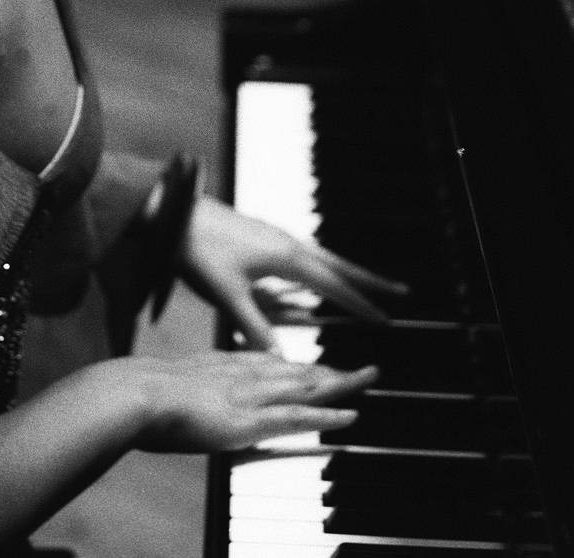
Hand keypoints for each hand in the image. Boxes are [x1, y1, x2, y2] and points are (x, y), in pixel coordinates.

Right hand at [128, 351, 378, 452]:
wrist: (129, 394)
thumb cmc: (131, 394)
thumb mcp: (155, 386)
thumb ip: (169, 389)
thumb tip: (159, 391)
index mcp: (218, 364)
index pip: (266, 362)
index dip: (293, 365)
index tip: (312, 366)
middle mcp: (240, 374)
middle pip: (293, 370)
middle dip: (327, 369)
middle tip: (358, 368)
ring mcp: (248, 396)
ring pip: (305, 387)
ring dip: (339, 382)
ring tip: (368, 376)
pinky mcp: (251, 421)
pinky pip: (297, 418)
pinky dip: (326, 416)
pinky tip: (351, 415)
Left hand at [180, 197, 408, 351]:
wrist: (171, 214)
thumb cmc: (197, 252)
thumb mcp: (227, 295)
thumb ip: (254, 326)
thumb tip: (281, 358)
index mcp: (286, 256)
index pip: (333, 285)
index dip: (360, 304)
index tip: (387, 319)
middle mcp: (288, 242)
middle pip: (340, 265)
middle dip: (370, 280)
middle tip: (402, 292)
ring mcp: (276, 235)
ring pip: (324, 256)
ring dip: (348, 271)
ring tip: (368, 283)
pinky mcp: (263, 235)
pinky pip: (305, 252)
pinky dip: (322, 264)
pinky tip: (318, 273)